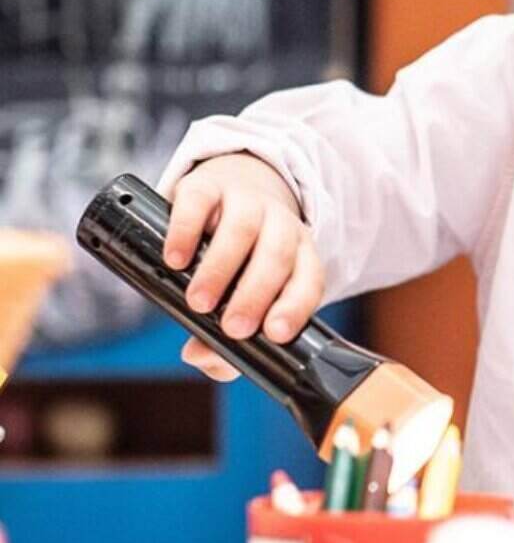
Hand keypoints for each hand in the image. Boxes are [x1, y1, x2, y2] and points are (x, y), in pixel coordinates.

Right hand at [163, 153, 321, 379]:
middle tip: (232, 327)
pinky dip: (186, 231)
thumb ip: (227, 336)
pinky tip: (175, 259)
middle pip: (278, 256)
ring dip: (221, 268)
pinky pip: (201, 203)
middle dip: (256, 294)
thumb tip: (200, 356)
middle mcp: (279, 225)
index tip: (275, 334)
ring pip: (243, 229)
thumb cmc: (239, 256)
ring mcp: (245, 201)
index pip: (309, 280)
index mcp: (299, 254)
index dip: (296, 307)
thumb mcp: (240, 293)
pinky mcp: (207, 186)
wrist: (227, 186)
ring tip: (198, 301)